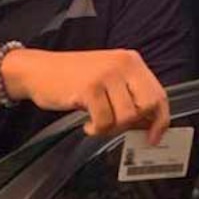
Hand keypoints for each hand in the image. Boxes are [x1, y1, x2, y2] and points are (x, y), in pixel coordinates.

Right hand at [0, 48, 170, 142]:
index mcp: (131, 61)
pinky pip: (105, 121)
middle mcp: (122, 64)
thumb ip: (129, 97)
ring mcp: (106, 74)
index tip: (154, 137)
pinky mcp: (90, 87)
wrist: (37, 70)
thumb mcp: (108, 81)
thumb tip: (148, 125)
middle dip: (134, 124)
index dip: (161, 120)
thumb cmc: (73, 78)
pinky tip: (87, 124)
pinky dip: (96, 129)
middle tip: (117, 128)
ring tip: (97, 123)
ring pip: (126, 116)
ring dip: (111, 128)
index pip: (159, 94)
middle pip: (147, 106)